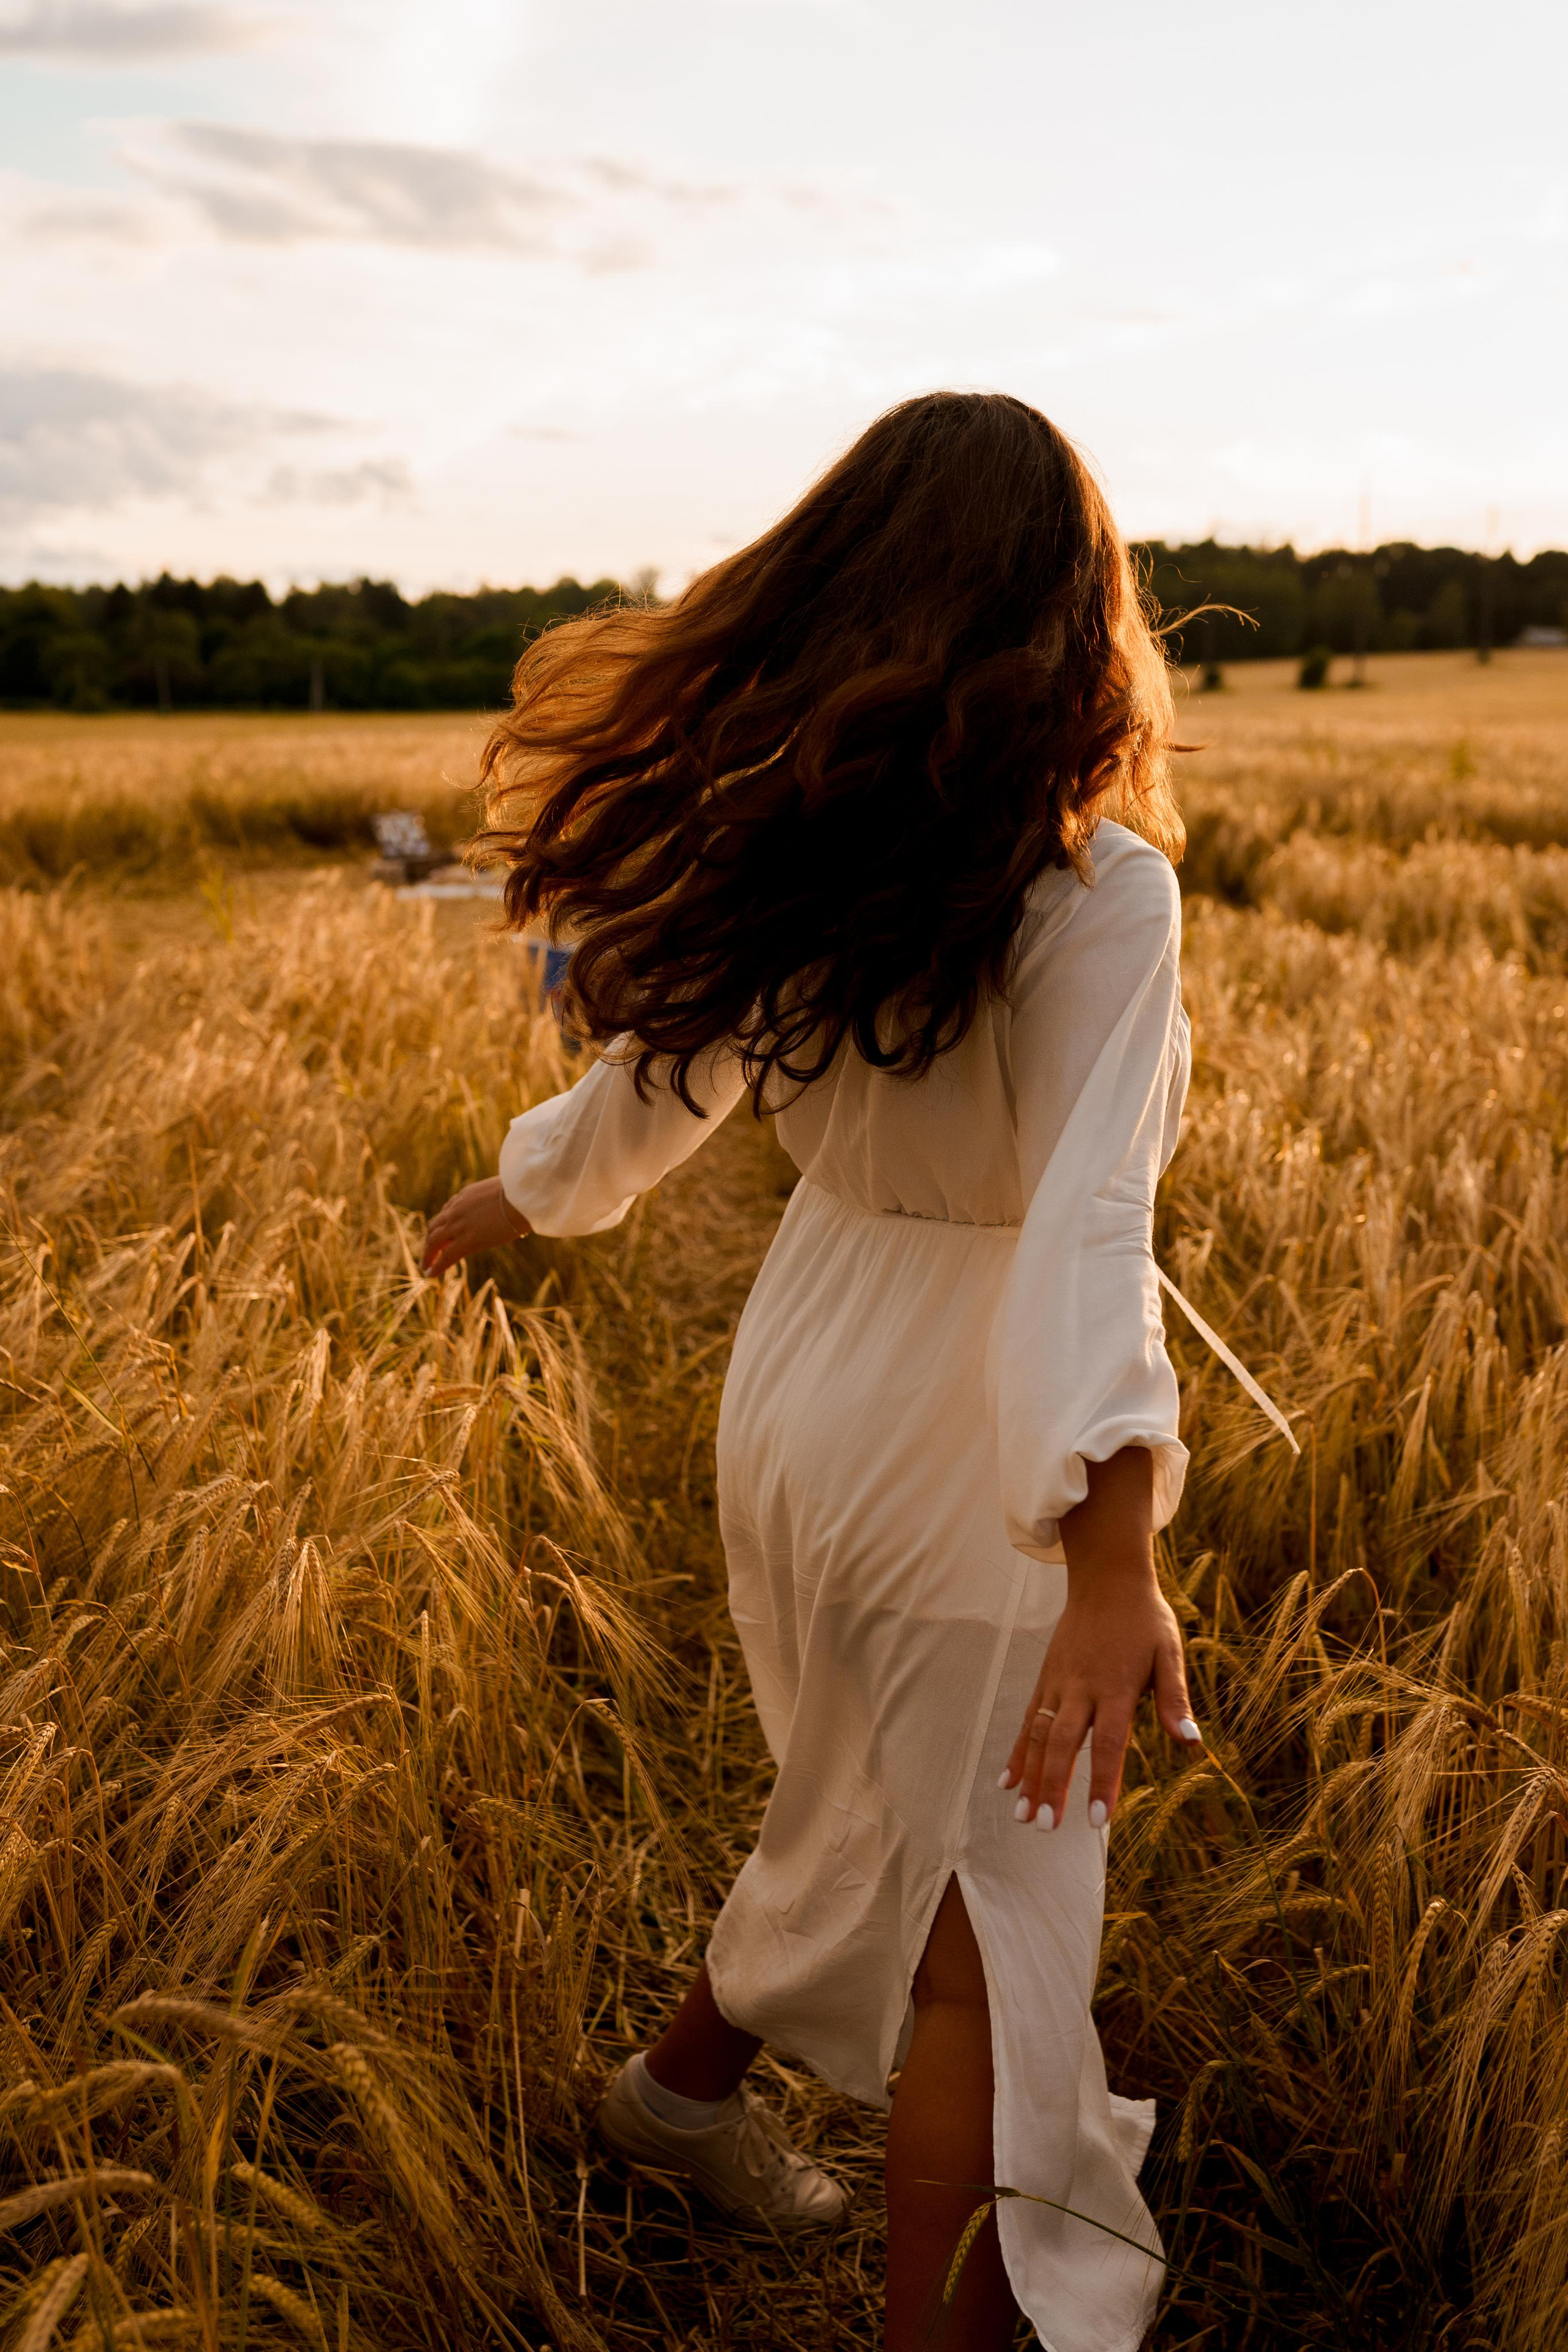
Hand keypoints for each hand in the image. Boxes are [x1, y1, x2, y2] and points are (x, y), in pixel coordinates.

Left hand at [420, 1177, 529, 1276]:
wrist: (522, 1197)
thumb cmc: (521, 1194)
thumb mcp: (501, 1192)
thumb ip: (496, 1200)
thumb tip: (508, 1208)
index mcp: (465, 1195)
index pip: (447, 1211)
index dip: (443, 1225)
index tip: (442, 1234)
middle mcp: (457, 1209)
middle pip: (435, 1226)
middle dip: (430, 1240)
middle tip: (429, 1252)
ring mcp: (459, 1225)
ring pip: (434, 1242)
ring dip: (428, 1254)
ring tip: (425, 1265)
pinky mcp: (467, 1241)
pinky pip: (446, 1256)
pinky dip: (436, 1266)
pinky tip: (431, 1273)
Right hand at [1001, 1448, 1200, 1830]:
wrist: (1106, 1578)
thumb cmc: (1144, 1619)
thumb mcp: (1169, 1652)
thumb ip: (1174, 1699)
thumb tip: (1190, 1742)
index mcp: (1115, 1686)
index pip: (1109, 1744)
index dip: (1102, 1783)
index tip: (1096, 1822)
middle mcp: (1081, 1688)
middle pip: (1064, 1744)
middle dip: (1053, 1787)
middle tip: (1045, 1826)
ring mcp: (1058, 1684)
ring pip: (1039, 1736)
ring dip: (1031, 1776)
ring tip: (1023, 1815)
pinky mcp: (1046, 1680)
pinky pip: (1028, 1721)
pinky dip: (1018, 1752)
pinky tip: (1008, 1781)